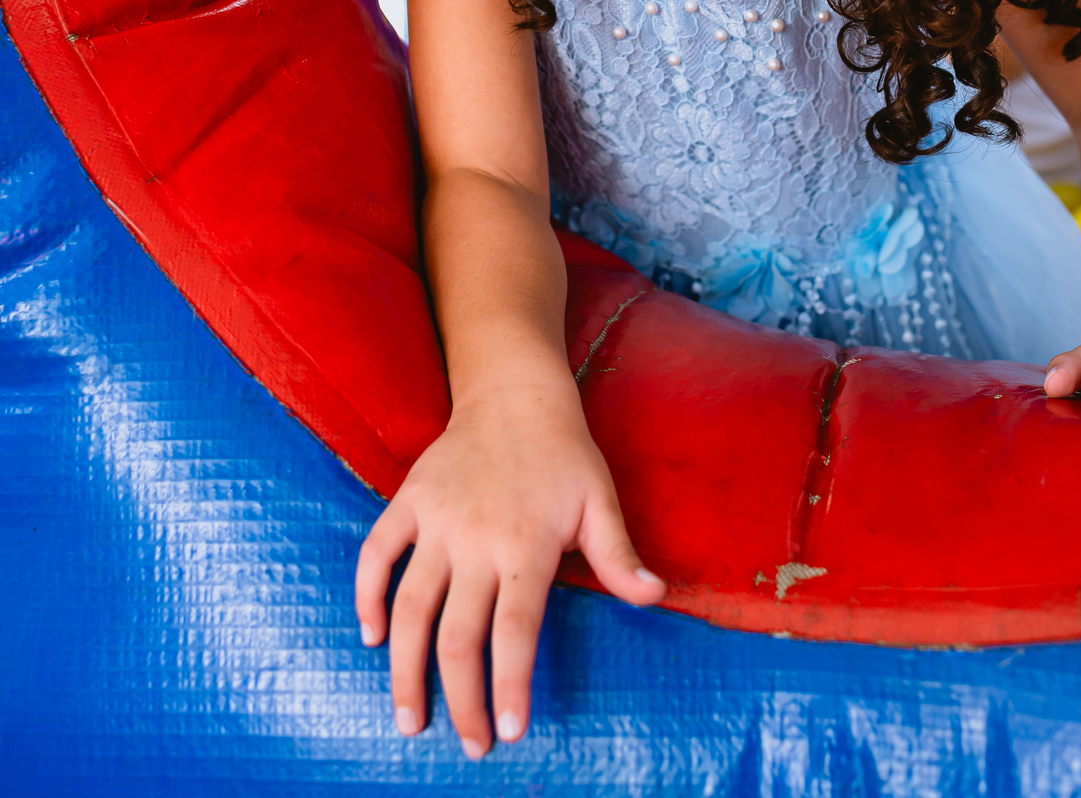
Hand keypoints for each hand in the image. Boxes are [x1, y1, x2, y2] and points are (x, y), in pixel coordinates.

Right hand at [355, 381, 665, 756]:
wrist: (514, 393)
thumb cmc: (564, 453)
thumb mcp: (600, 499)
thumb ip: (619, 555)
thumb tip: (656, 596)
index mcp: (526, 543)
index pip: (515, 629)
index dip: (510, 683)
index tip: (510, 731)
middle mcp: (475, 538)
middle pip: (458, 635)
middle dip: (462, 699)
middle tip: (471, 745)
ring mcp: (436, 521)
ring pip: (409, 607)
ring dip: (405, 669)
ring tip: (409, 720)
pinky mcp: (408, 501)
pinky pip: (377, 554)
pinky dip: (366, 596)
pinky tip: (370, 637)